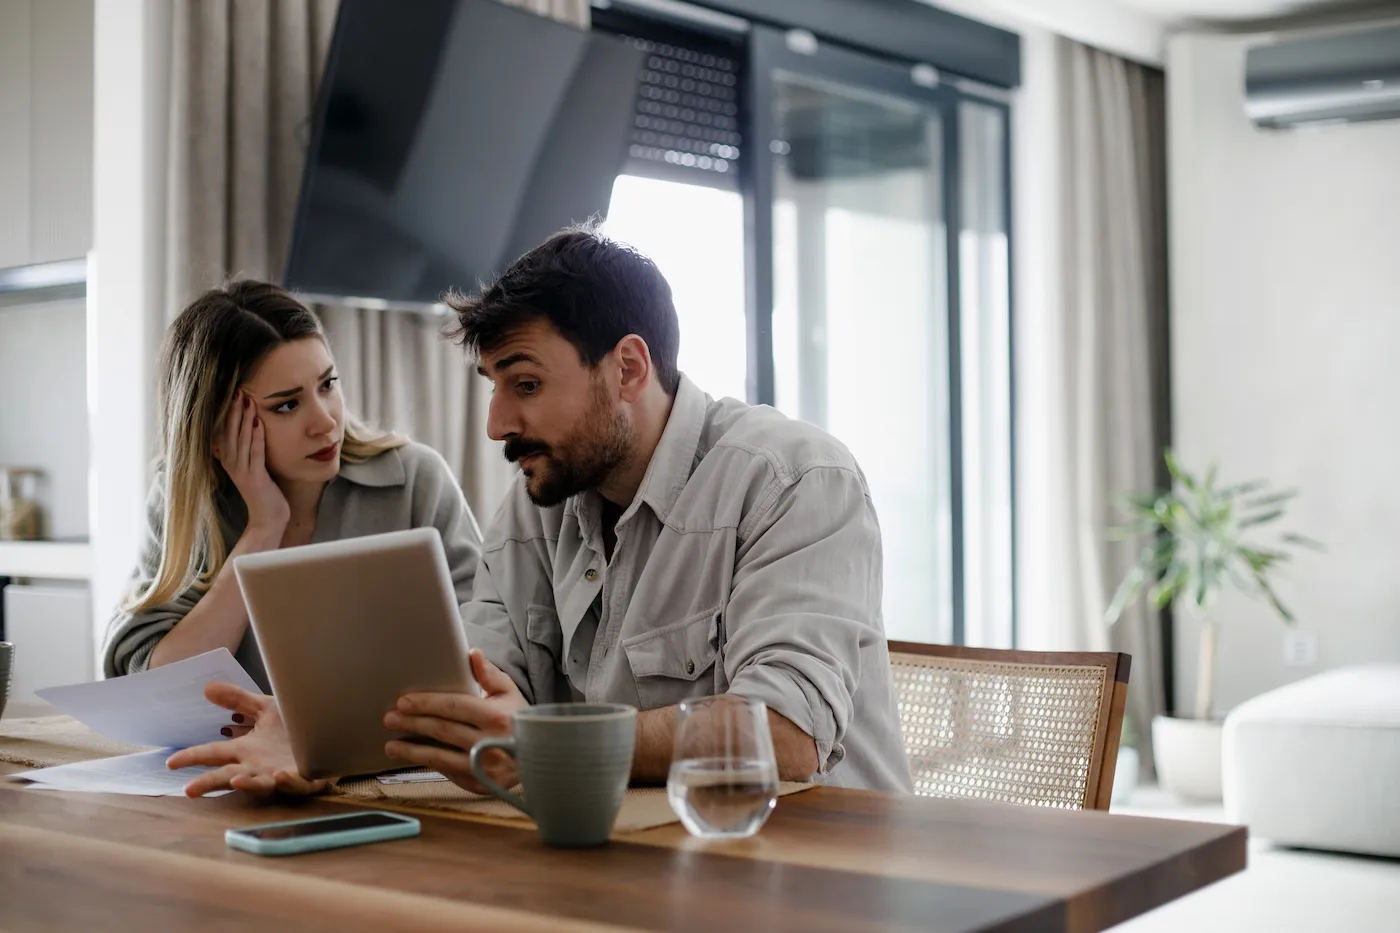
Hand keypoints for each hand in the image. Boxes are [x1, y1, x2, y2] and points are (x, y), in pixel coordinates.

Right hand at [167, 682, 328, 797]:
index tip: (171, 762)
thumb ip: (237, 700)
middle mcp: (259, 766)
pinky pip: (297, 784)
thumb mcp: (264, 709)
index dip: (193, 757)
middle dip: (210, 782)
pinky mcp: (306, 779)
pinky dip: (289, 782)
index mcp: (246, 751)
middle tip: (189, 789)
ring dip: (249, 784)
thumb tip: (207, 687)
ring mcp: (281, 775)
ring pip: (261, 785)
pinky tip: (282, 775)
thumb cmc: (293, 728)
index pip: (214, 754)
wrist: (328, 734)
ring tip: (236, 781)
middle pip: (229, 776)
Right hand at [213, 391, 288, 533]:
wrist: (268, 519)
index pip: (223, 432)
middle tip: (237, 390)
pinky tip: (258, 423)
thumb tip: (249, 431)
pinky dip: (256, 438)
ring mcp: (242, 471)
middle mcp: (232, 464)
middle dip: (233, 411)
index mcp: (230, 461)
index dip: (226, 413)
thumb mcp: (253, 469)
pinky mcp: (255, 478)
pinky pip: (255, 454)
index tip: (230, 394)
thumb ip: (248, 452)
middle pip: (229, 432)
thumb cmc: (265, 493)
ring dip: (244, 419)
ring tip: (247, 400)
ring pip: (240, 440)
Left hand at [383, 649, 526, 793]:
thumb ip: (489, 674)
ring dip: (411, 751)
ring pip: (439, 758)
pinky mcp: (479, 785)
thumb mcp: (509, 693)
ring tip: (391, 745)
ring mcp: (484, 768)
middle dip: (413, 724)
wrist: (539, 757)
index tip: (404, 701)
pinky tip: (415, 757)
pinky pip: (447, 773)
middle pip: (443, 731)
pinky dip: (429, 764)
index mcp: (497, 717)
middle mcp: (490, 744)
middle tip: (390, 719)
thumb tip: (471, 653)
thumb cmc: (518, 720)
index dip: (427, 703)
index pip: (455, 707)